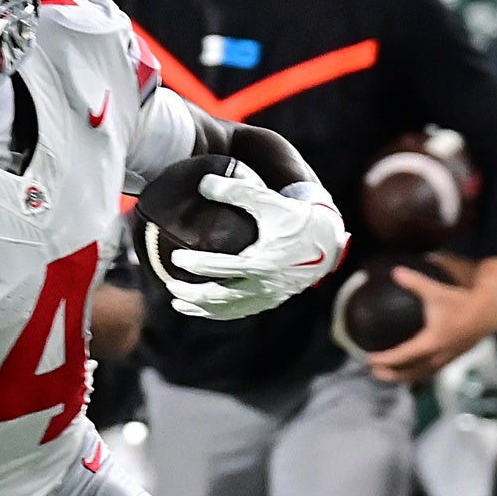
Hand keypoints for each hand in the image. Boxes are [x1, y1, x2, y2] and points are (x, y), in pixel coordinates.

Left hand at [164, 176, 346, 320]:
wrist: (326, 240)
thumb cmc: (295, 217)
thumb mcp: (269, 200)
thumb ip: (236, 191)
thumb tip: (202, 183)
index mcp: (263, 261)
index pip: (223, 267)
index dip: (198, 264)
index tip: (176, 258)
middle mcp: (265, 284)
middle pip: (221, 295)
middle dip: (193, 293)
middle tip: (170, 284)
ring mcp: (268, 296)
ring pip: (228, 309)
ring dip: (201, 308)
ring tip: (177, 302)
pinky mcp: (270, 301)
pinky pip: (239, 311)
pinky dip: (218, 312)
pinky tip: (200, 308)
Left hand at [365, 257, 496, 384]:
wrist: (487, 314)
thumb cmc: (461, 301)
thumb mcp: (437, 291)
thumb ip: (415, 282)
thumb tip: (395, 272)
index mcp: (431, 342)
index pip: (402, 356)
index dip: (385, 359)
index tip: (368, 358)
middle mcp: (436, 355)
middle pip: (408, 373)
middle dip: (389, 374)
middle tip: (371, 370)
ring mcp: (444, 360)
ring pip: (419, 375)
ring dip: (400, 377)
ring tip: (384, 374)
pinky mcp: (449, 359)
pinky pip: (428, 372)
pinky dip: (414, 373)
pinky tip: (405, 369)